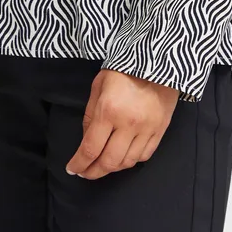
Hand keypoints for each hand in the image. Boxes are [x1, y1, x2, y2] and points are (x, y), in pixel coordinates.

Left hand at [65, 68, 179, 179]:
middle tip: (85, 172)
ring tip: (103, 165)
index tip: (72, 169)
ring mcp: (146, 129)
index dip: (79, 163)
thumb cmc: (122, 69)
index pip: (90, 148)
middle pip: (109, 161)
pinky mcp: (160, 130)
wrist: (157, 59)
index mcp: (108, 110)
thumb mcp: (99, 85)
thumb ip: (90, 114)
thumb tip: (86, 140)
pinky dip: (131, 161)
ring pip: (127, 162)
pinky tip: (123, 157)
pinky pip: (144, 156)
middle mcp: (128, 124)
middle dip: (94, 172)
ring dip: (112, 168)